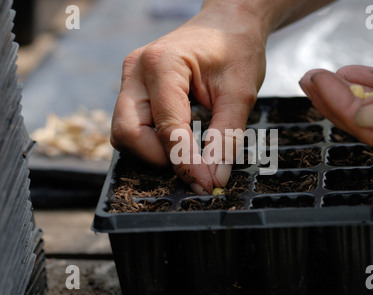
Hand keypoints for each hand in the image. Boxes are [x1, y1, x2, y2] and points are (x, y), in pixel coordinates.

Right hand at [110, 4, 266, 193]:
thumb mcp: (240, 94)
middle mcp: (136, 71)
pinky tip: (178, 140)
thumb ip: (226, 138)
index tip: (206, 184)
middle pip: (127, 133)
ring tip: (188, 151)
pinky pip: (132, 125)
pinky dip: (151, 142)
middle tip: (194, 166)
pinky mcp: (134, 89)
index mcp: (162, 64)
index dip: (185, 162)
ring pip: (124, 133)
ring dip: (153, 152)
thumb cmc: (236, 49)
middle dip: (158, 158)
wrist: (228, 24)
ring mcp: (130, 79)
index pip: (166, 128)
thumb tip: (214, 178)